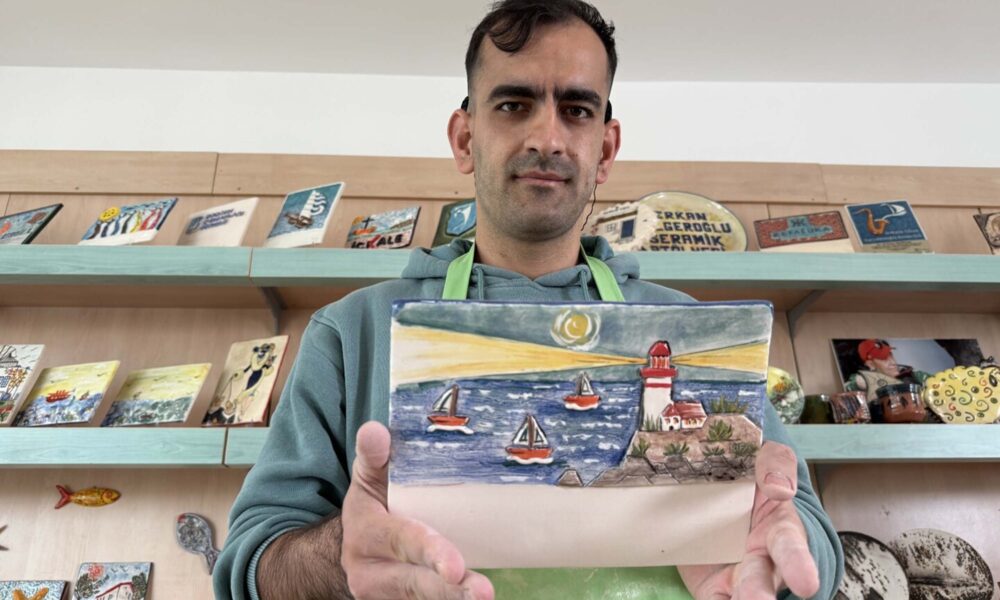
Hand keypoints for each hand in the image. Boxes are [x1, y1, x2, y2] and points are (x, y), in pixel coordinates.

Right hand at [340, 421, 494, 599]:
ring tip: (483, 595)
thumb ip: (373, 457)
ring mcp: (385, 597)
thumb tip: (374, 429)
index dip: (429, 553)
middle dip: (448, 590)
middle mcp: (371, 573)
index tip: (455, 566)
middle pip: (415, 583)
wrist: (352, 553)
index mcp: (366, 535)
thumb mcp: (367, 480)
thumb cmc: (373, 508)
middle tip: (482, 591)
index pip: (401, 541)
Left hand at [678, 442, 819, 599]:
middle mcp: (762, 560)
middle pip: (762, 581)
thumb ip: (775, 462)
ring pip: (740, 598)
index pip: (791, 547)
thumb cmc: (753, 484)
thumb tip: (778, 487)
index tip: (806, 584)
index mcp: (780, 529)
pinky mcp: (713, 589)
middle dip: (760, 594)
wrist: (719, 497)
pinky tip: (712, 599)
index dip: (798, 565)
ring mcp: (737, 578)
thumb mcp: (765, 460)